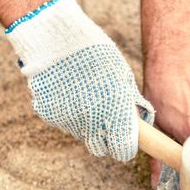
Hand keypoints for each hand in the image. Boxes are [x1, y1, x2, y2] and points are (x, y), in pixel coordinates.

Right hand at [6, 0, 153, 161]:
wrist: (56, 38)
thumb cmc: (96, 54)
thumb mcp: (122, 76)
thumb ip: (130, 105)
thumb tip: (140, 122)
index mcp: (115, 112)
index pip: (123, 151)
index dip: (125, 147)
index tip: (125, 140)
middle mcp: (91, 122)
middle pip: (100, 149)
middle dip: (105, 139)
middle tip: (106, 121)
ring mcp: (68, 120)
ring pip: (81, 135)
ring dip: (86, 123)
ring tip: (84, 95)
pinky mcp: (49, 115)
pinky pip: (64, 122)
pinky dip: (67, 113)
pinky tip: (68, 91)